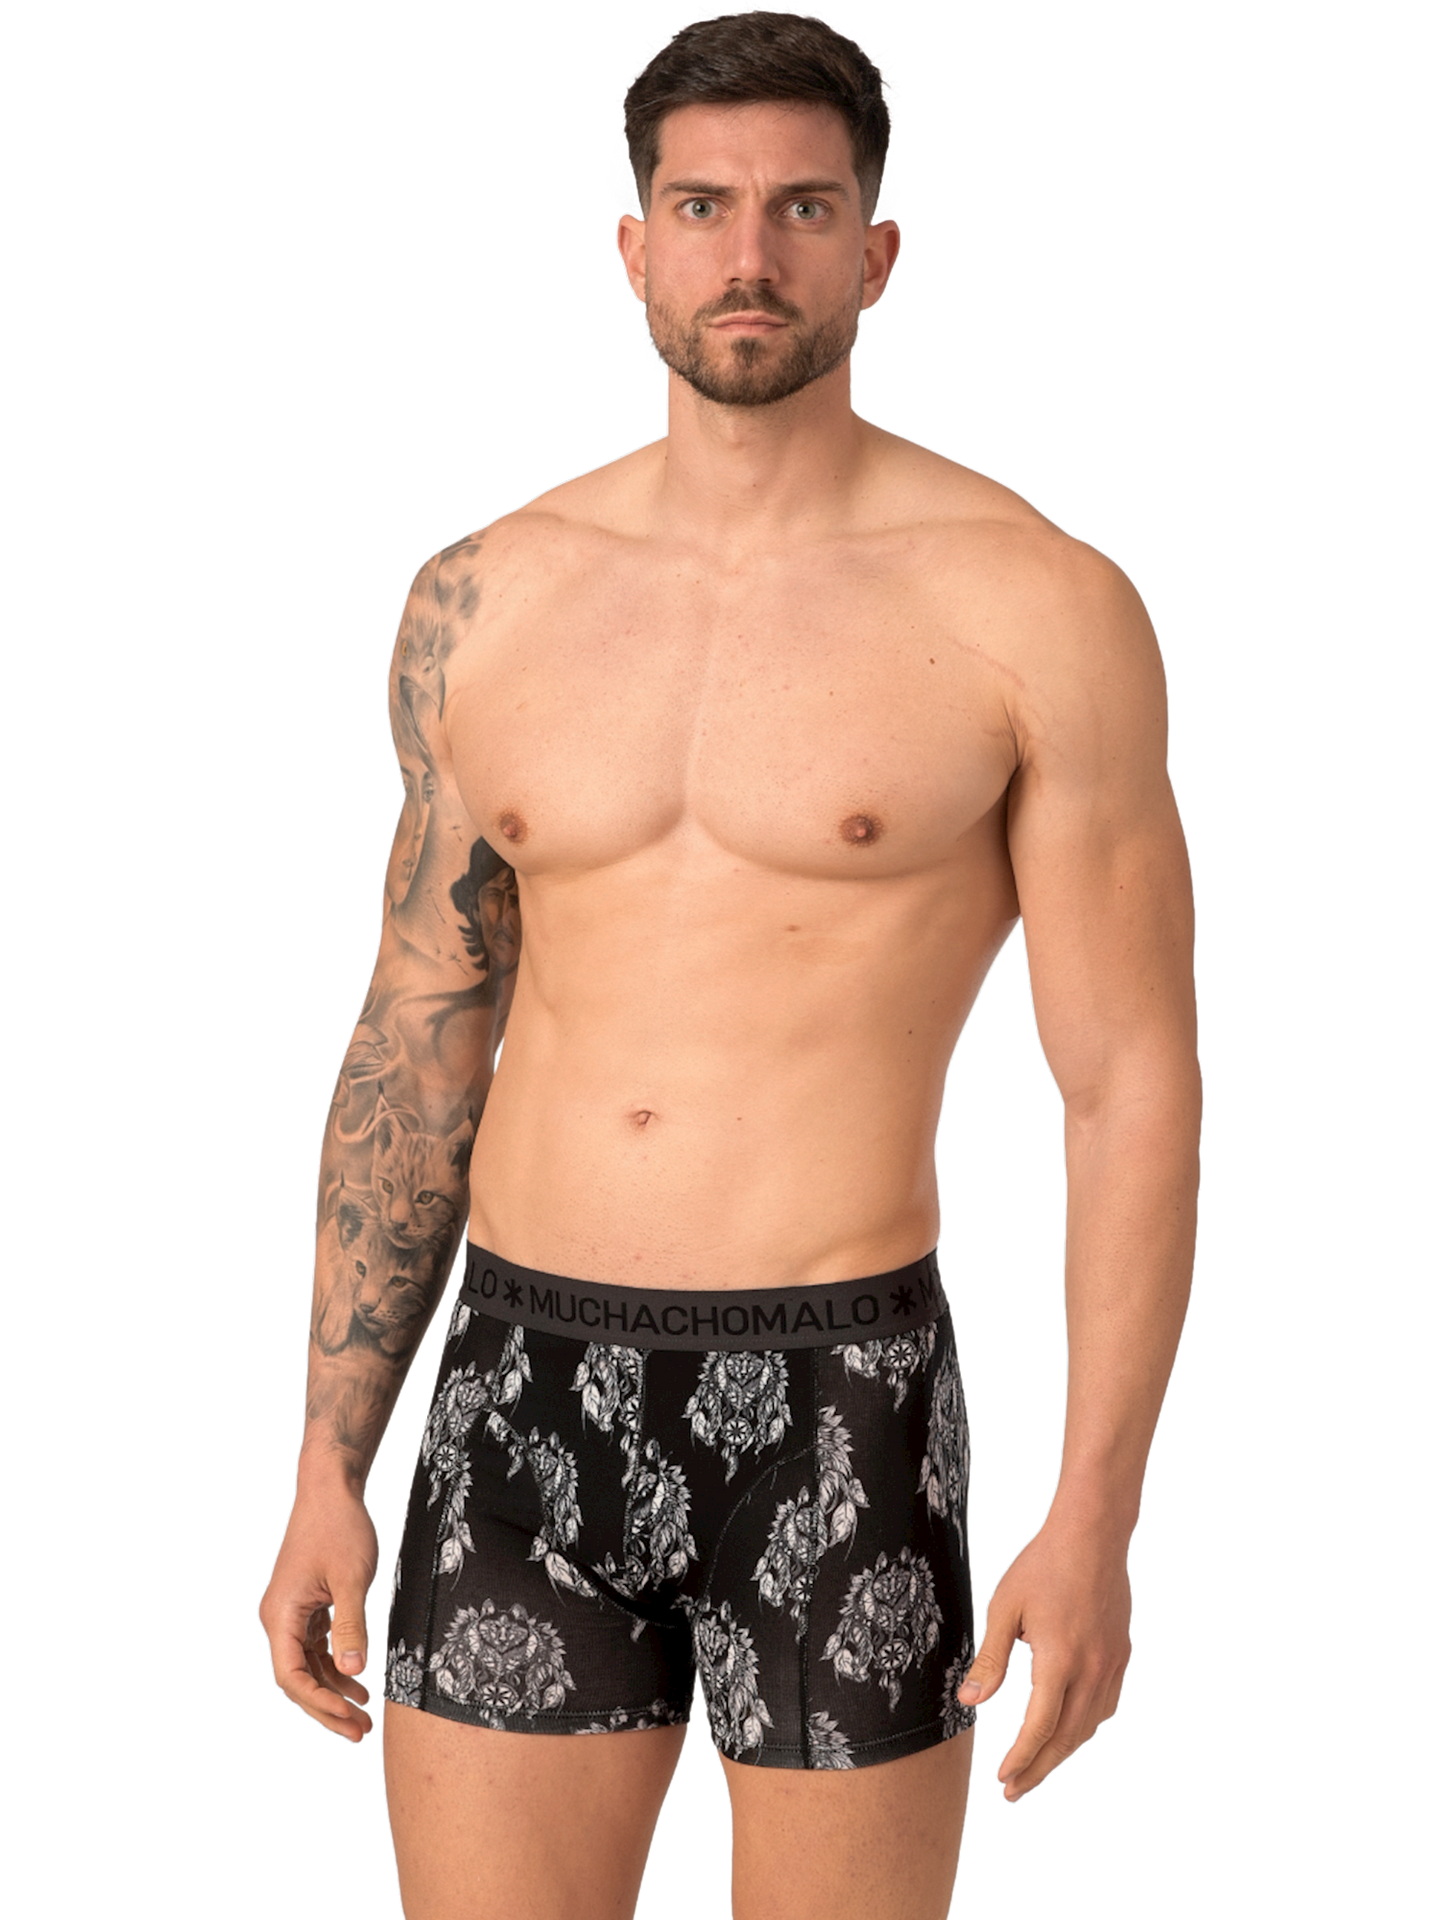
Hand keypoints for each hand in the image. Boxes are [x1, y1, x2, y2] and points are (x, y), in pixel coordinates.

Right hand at [257, 1485, 381, 1745]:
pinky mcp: (306, 1605)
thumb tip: (352, 1672)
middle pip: (297, 1678)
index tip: (348, 1719)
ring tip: (364, 1717)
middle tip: (360, 1733)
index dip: (318, 1703)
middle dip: (327, 1708)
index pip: (291, 1676)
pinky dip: (335, 1666)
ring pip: (307, 1666)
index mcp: (281, 1615)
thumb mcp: (352, 1578)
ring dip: (333, 1691)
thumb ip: (350, 1625)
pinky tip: (358, 1684)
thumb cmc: (339, 1527)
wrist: (330, 1489)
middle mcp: (279, 1619)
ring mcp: (291, 1613)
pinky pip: (315, 1647)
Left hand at [957, 1516, 1134, 1802]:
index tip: (1003, 1780)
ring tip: (1038, 1766)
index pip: (1039, 1728)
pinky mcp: (1121, 1654)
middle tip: (1015, 1791)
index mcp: (1059, 1661)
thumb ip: (990, 1659)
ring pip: (1089, 1726)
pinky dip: (1086, 1727)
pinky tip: (1070, 1731)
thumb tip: (969, 1702)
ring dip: (1063, 1751)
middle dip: (1039, 1768)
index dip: (1020, 1759)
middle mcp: (1091, 1670)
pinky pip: (1106, 1706)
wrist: (1093, 1534)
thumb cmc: (1042, 1565)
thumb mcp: (1005, 1607)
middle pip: (1065, 1738)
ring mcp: (1112, 1664)